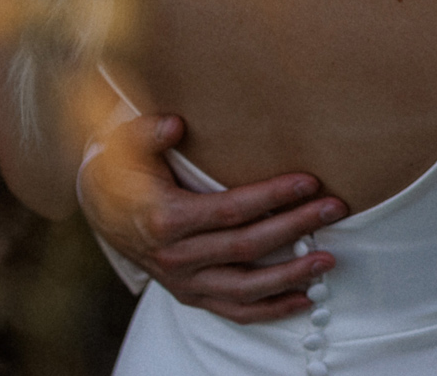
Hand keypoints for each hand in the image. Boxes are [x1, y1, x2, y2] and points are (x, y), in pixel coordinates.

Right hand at [77, 113, 346, 323]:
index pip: (230, 210)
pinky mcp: (191, 295)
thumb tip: (175, 125)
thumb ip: (150, 133)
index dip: (271, 196)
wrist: (101, 208)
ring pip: (244, 288)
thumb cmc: (124, 169)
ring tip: (328, 259)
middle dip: (295, 227)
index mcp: (164, 219)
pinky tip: (305, 298)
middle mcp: (175, 257)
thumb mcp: (126, 144)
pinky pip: (234, 311)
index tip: (309, 181)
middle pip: (246, 247)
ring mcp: (184, 282)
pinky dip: (271, 309)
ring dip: (290, 275)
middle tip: (335, 209)